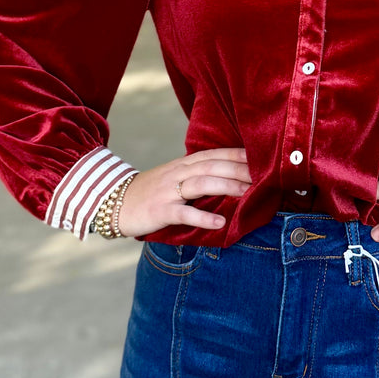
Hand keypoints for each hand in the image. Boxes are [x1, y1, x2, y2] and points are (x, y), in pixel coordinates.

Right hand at [117, 147, 250, 236]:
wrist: (116, 202)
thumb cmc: (152, 191)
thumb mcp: (175, 176)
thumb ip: (199, 174)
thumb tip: (231, 177)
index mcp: (184, 164)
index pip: (215, 154)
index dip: (237, 154)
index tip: (260, 156)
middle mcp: (178, 173)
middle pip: (213, 166)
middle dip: (238, 169)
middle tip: (262, 175)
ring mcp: (169, 191)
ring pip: (201, 184)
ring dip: (226, 186)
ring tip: (247, 192)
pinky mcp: (161, 211)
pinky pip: (184, 214)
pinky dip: (203, 218)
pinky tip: (220, 224)